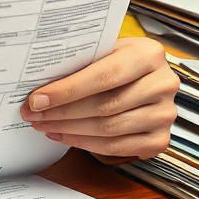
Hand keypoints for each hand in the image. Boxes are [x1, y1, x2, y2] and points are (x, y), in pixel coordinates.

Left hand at [19, 36, 177, 159]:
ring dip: (70, 130)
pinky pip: (117, 148)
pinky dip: (85, 144)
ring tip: (44, 125)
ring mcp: (165, 114)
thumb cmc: (117, 59)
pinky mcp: (160, 139)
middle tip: (34, 114)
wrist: (146, 74)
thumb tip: (38, 86)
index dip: (67, 90)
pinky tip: (64, 136)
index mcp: (148, 54)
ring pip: (109, 130)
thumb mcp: (105, 49)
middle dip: (62, 113)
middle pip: (105, 106)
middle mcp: (163, 84)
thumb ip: (81, 62)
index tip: (37, 99)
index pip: (104, 76)